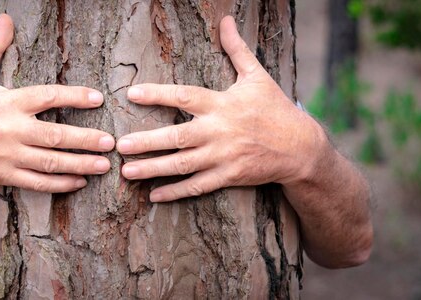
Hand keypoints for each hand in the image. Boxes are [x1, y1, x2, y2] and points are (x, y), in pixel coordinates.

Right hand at [0, 14, 114, 192]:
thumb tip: (6, 18)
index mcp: (8, 102)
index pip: (47, 97)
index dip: (75, 97)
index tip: (98, 99)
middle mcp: (11, 129)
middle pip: (55, 135)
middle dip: (85, 139)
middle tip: (111, 142)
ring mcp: (8, 155)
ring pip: (50, 162)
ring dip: (80, 165)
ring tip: (104, 165)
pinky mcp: (5, 175)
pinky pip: (37, 183)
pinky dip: (59, 184)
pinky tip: (79, 182)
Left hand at [117, 16, 326, 201]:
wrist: (300, 148)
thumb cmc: (275, 109)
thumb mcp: (257, 76)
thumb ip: (237, 50)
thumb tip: (227, 20)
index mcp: (222, 104)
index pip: (185, 96)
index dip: (158, 94)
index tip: (132, 93)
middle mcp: (219, 131)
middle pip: (177, 137)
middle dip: (147, 141)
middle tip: (120, 145)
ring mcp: (223, 156)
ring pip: (183, 165)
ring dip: (153, 169)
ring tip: (127, 171)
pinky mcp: (228, 176)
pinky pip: (198, 186)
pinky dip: (176, 192)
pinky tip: (154, 195)